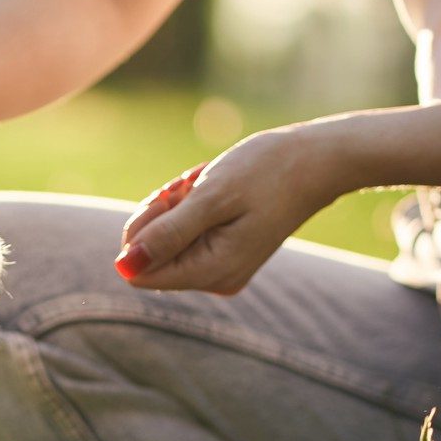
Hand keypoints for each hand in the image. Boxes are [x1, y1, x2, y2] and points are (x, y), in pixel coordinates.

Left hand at [115, 125, 348, 293]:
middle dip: (162, 214)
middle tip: (194, 186)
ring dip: (177, 204)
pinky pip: (188, 232)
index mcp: (211, 272)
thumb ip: (166, 234)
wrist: (317, 160)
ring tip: (208, 183)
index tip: (171, 199)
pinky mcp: (227, 252)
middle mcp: (215, 279)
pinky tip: (213, 187)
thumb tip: (124, 266)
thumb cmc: (267, 171)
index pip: (139, 271)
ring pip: (168, 239)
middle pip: (152, 255)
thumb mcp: (210, 197)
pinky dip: (191, 205)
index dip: (142, 231)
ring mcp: (222, 268)